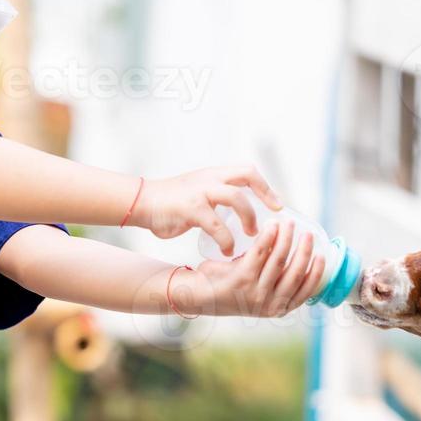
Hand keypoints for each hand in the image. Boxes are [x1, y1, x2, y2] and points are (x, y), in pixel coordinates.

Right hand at [132, 165, 282, 253]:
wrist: (142, 203)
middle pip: (247, 174)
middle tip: (274, 217)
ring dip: (249, 217)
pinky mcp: (190, 208)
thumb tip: (244, 214)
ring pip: (235, 197)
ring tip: (251, 235)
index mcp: (215, 174)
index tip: (278, 206)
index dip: (266, 186)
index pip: (247, 171)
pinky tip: (227, 250)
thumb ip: (219, 198)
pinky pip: (215, 224)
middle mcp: (210, 178)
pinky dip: (226, 239)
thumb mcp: (200, 193)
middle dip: (265, 194)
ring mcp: (200, 191)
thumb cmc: (173, 203)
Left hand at [171, 221, 325, 317]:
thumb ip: (277, 276)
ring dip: (287, 239)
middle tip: (308, 233)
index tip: (323, 254)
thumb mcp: (260, 287)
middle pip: (295, 273)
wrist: (200, 294)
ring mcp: (256, 294)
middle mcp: (269, 304)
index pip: (306, 291)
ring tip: (289, 223)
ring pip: (278, 261)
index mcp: (278, 308)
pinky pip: (260, 254)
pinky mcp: (241, 281)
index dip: (316, 272)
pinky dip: (268, 237)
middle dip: (304, 250)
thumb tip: (297, 250)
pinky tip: (272, 226)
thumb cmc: (232, 286)